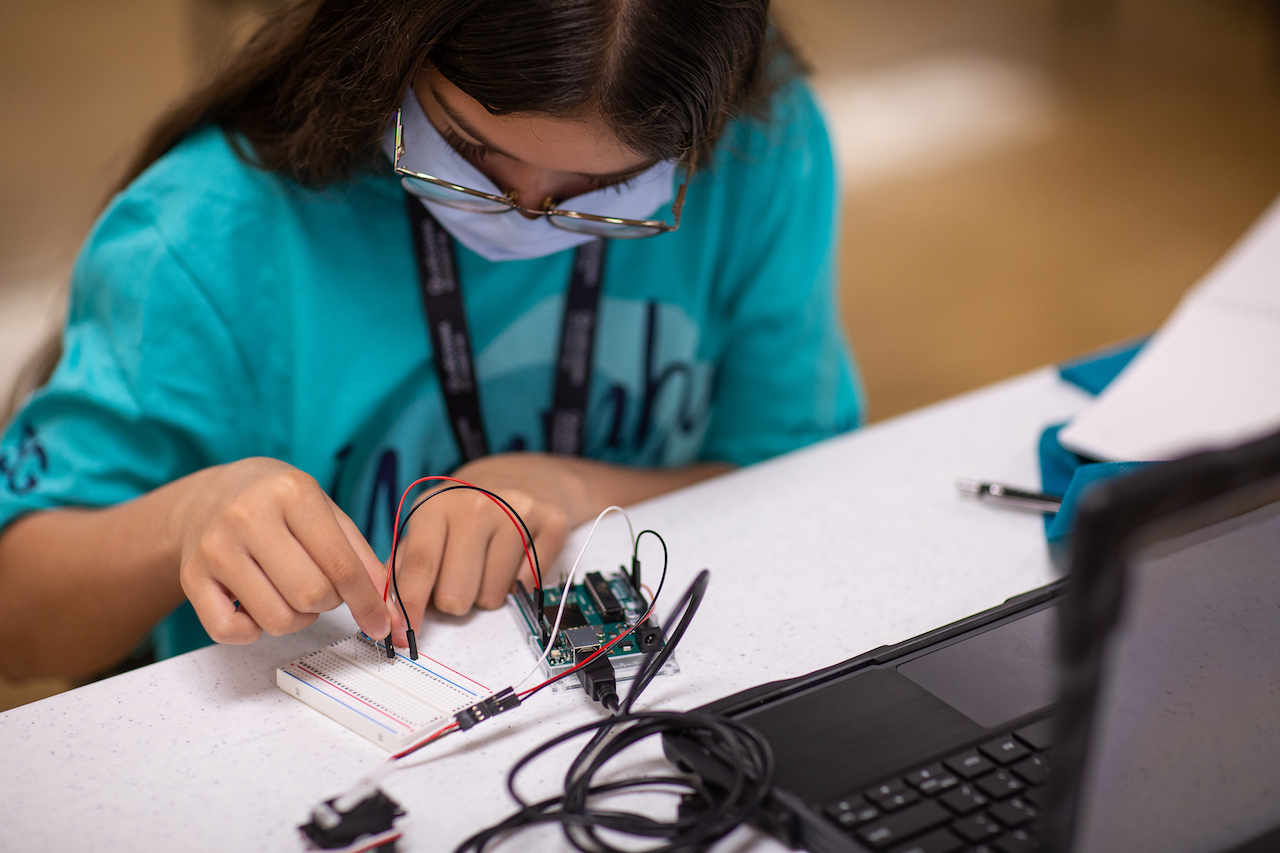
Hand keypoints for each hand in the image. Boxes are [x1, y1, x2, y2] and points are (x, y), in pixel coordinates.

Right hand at [176, 457, 391, 643]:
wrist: (212, 493)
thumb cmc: (279, 505)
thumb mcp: (326, 512)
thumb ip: (360, 557)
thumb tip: (388, 608)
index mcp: (292, 492)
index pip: (340, 565)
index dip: (368, 601)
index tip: (381, 623)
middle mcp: (248, 516)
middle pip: (310, 595)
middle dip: (329, 603)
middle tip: (324, 588)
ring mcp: (215, 547)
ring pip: (276, 619)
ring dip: (297, 618)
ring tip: (292, 592)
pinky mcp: (190, 576)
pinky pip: (230, 632)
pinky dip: (253, 631)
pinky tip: (259, 604)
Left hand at [388, 453, 580, 643]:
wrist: (524, 476)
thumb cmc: (468, 509)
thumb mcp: (429, 523)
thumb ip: (403, 564)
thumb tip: (385, 609)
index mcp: (436, 506)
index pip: (419, 566)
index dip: (409, 606)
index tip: (403, 634)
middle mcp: (476, 505)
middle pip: (455, 595)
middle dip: (455, 600)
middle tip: (461, 577)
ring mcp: (517, 511)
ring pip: (492, 598)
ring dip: (487, 592)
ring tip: (490, 562)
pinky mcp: (552, 521)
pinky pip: (527, 585)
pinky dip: (520, 582)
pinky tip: (516, 556)